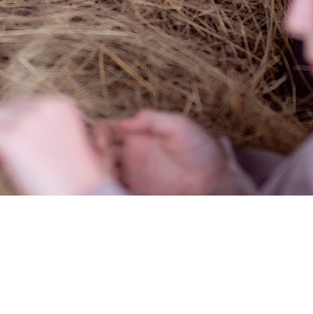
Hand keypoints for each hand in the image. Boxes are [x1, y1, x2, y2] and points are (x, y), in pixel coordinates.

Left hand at [0, 94, 115, 194]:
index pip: (19, 105)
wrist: (87, 202)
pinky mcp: (12, 137)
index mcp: (61, 104)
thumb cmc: (74, 184)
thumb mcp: (61, 146)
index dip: (11, 129)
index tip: (15, 156)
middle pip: (0, 109)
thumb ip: (38, 131)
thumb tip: (0, 130)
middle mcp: (44, 105)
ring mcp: (27, 119)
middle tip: (0, 163)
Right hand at [98, 110, 229, 194]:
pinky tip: (117, 194)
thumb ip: (154, 119)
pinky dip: (112, 193)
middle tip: (105, 169)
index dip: (98, 135)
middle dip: (94, 160)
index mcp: (136, 134)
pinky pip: (118, 192)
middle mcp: (129, 155)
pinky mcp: (137, 193)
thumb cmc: (202, 150)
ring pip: (103, 175)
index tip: (103, 145)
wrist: (218, 182)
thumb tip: (127, 120)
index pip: (107, 130)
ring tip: (110, 184)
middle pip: (98, 154)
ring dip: (100, 178)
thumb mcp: (181, 126)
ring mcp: (132, 176)